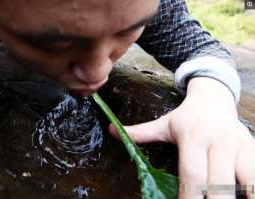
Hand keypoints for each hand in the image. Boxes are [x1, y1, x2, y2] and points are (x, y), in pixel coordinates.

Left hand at [108, 77, 254, 198]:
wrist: (214, 95)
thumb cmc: (187, 116)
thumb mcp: (164, 123)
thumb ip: (140, 132)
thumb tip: (111, 131)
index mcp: (194, 137)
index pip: (192, 174)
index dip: (189, 198)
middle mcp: (220, 142)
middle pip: (220, 185)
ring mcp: (242, 146)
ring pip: (248, 182)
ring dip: (238, 196)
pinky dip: (251, 189)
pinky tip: (240, 194)